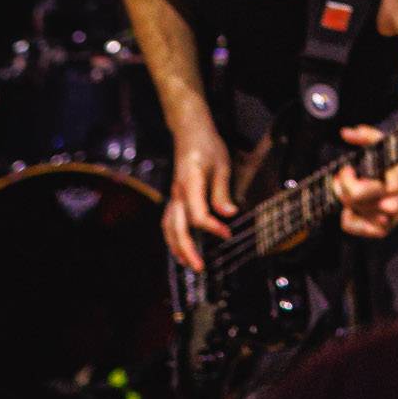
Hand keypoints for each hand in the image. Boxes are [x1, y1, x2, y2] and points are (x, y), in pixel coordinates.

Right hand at [163, 127, 237, 271]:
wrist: (190, 131)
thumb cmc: (208, 146)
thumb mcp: (221, 164)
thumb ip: (222, 191)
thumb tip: (229, 214)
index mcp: (190, 183)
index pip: (197, 213)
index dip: (212, 227)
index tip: (227, 234)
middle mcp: (177, 192)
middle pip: (177, 227)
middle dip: (187, 249)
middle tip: (200, 267)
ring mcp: (173, 195)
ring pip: (169, 227)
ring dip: (176, 247)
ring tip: (188, 264)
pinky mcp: (174, 197)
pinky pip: (169, 222)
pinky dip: (172, 238)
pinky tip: (180, 249)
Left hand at [332, 124, 397, 239]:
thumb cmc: (396, 166)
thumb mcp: (387, 147)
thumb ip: (367, 136)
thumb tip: (344, 132)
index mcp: (396, 179)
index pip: (368, 187)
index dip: (349, 178)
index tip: (347, 167)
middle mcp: (394, 202)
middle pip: (356, 198)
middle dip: (344, 185)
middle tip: (345, 174)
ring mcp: (388, 219)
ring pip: (353, 209)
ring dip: (346, 197)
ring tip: (350, 186)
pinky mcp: (382, 230)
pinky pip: (351, 225)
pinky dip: (346, 216)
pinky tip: (351, 206)